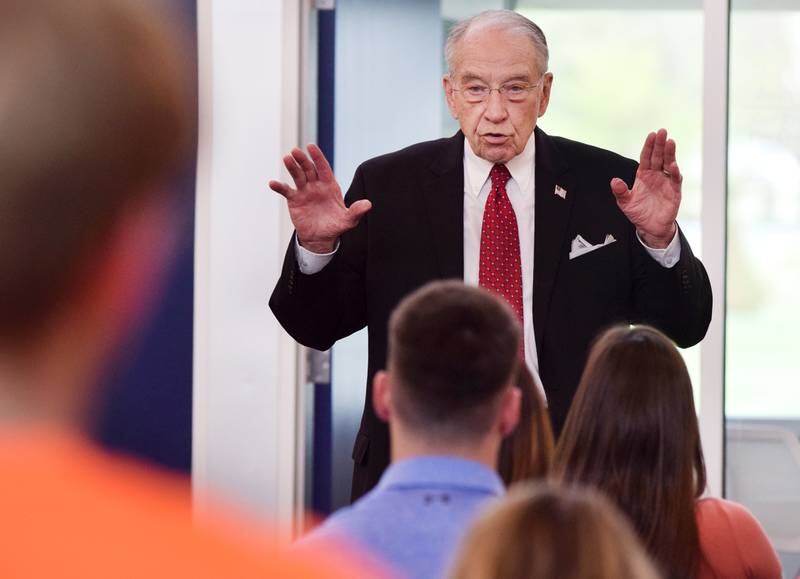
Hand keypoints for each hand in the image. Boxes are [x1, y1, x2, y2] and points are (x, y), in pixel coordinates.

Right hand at [269, 144, 370, 252]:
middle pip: (308, 168)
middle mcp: (316, 185)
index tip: (311, 146)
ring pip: (297, 175)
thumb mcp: (348, 220)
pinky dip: (279, 186)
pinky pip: (286, 191)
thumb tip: (368, 204)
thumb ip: (357, 211)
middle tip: (296, 151)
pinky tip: (272, 183)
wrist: (320, 237)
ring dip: (292, 167)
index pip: (323, 168)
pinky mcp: (294, 199)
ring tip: (286, 159)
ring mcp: (304, 191)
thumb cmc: (335, 226)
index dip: (318, 157)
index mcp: (329, 185)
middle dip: (303, 159)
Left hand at [610, 128, 680, 248]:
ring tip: (670, 142)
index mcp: (644, 175)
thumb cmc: (638, 212)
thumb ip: (620, 191)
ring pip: (669, 164)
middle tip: (662, 132)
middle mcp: (656, 175)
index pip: (646, 157)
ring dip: (670, 153)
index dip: (649, 146)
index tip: (651, 135)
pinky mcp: (674, 190)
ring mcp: (666, 181)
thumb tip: (614, 181)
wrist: (650, 227)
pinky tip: (673, 165)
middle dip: (660, 144)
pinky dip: (675, 172)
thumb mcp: (625, 202)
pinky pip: (675, 179)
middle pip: (659, 156)